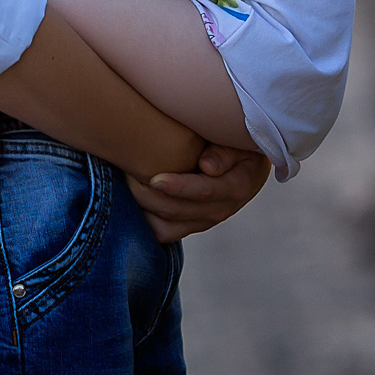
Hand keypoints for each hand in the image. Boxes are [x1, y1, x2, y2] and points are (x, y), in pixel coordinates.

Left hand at [126, 142, 268, 243]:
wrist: (249, 163)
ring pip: (168, 226)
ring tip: (125, 186)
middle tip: (126, 174)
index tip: (155, 178)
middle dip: (149, 196)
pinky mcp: (193, 225)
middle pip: (179, 210)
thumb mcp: (239, 142)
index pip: (204, 190)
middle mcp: (222, 209)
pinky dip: (146, 221)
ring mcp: (205, 220)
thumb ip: (225, 152)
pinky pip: (165, 232)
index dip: (178, 187)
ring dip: (144, 210)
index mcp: (236, 187)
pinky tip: (131, 202)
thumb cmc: (239, 143)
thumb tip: (207, 167)